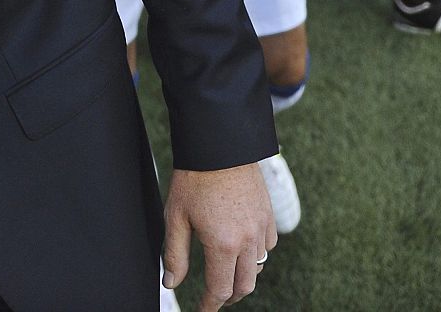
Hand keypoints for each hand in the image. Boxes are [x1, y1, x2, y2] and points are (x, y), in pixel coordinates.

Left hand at [163, 164, 275, 311]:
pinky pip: (267, 246)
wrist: (219, 145)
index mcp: (222, 244)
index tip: (203, 310)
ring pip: (257, 267)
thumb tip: (172, 283)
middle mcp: (247, 241)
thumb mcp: (176, 217)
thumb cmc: (194, 178)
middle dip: (228, 296)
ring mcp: (261, 228)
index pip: (219, 289)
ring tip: (226, 275)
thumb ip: (175, 255)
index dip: (210, 304)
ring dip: (243, 276)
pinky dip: (256, 255)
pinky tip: (242, 249)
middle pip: (244, 285)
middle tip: (215, 298)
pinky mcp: (268, 216)